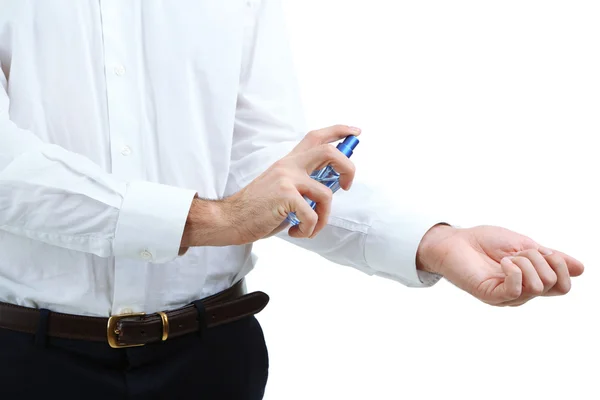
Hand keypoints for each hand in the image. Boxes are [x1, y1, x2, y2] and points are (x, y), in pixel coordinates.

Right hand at [181, 125, 359, 247]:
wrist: (230, 219)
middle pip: (329, 153)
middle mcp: (288, 165)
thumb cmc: (257, 209)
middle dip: (348, 168)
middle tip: (346, 186)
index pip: (316, 137)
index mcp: (288, 162)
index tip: (354, 133)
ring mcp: (287, 179)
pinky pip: (312, 214)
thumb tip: (332, 186)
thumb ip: (304, 183)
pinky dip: (309, 229)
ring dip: (324, 217)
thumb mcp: (282, 189)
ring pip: (326, 194)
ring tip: (310, 227)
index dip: (339, 132)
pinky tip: (296, 232)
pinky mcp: (285, 195)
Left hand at [416, 224, 584, 305]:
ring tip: (505, 258)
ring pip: (539, 286)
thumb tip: (580, 269)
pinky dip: (514, 270)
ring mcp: (507, 296)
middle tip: (516, 253)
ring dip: (525, 262)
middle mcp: (522, 292)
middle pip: (554, 283)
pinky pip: (517, 289)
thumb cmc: (485, 241)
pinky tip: (502, 263)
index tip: (539, 249)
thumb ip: (550, 258)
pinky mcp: (491, 295)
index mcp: (532, 281)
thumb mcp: (524, 245)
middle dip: (539, 259)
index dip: (559, 264)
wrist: (455, 241)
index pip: (563, 285)